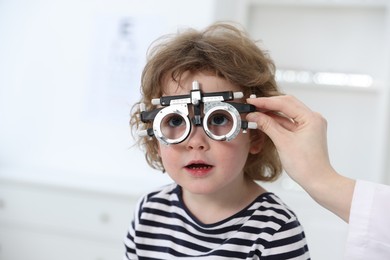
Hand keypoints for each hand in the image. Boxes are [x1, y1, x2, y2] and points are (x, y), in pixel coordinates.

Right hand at [246, 95, 354, 221]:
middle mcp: (312, 118)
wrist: (317, 181)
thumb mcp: (282, 142)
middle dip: (268, 105)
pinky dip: (276, 122)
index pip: (285, 103)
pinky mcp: (304, 133)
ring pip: (286, 114)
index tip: (251, 101)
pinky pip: (287, 123)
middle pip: (286, 104)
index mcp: (311, 118)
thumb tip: (254, 116)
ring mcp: (308, 125)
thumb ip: (268, 125)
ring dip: (270, 114)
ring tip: (255, 114)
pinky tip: (264, 122)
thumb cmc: (306, 165)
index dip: (265, 102)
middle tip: (252, 105)